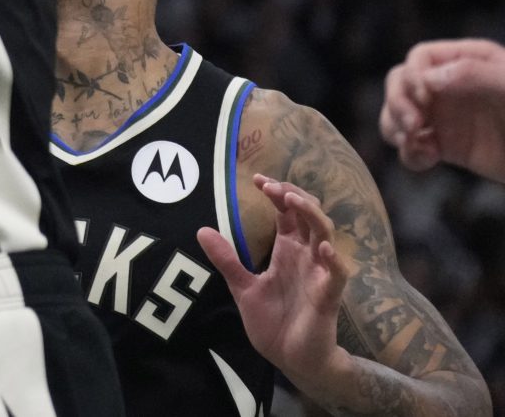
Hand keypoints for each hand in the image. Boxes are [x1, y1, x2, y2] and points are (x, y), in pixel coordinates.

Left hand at [199, 177, 349, 389]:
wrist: (291, 359)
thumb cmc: (272, 321)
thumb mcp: (242, 287)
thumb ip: (227, 260)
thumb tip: (201, 230)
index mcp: (287, 251)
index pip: (288, 213)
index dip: (278, 193)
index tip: (258, 180)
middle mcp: (306, 257)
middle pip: (309, 215)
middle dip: (294, 196)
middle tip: (272, 185)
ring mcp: (319, 275)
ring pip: (326, 235)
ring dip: (312, 215)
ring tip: (293, 200)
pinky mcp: (328, 297)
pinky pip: (338, 275)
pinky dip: (334, 260)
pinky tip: (324, 249)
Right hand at [380, 37, 504, 180]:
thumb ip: (476, 74)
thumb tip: (428, 79)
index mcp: (470, 62)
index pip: (421, 58)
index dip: (414, 77)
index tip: (425, 99)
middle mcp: (451, 86)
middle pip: (400, 83)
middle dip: (397, 103)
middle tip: (413, 126)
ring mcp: (447, 117)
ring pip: (397, 113)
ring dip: (395, 128)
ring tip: (416, 145)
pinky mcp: (448, 147)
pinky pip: (412, 146)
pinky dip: (408, 153)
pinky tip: (426, 159)